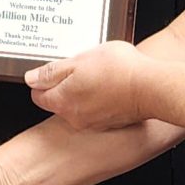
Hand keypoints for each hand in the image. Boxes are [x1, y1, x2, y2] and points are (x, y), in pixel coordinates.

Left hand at [25, 41, 146, 131]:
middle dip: (66, 86)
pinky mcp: (111, 123)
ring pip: (80, 106)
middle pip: (59, 101)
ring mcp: (94, 123)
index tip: (53, 71)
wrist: (152, 88)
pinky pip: (98, 111)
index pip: (38, 95)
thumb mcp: (79, 61)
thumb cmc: (119, 71)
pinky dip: (102, 100)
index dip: (43, 80)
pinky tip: (113, 87)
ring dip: (85, 92)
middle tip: (80, 68)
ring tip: (100, 75)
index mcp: (63, 101)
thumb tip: (31, 78)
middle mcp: (75, 118)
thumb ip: (52, 71)